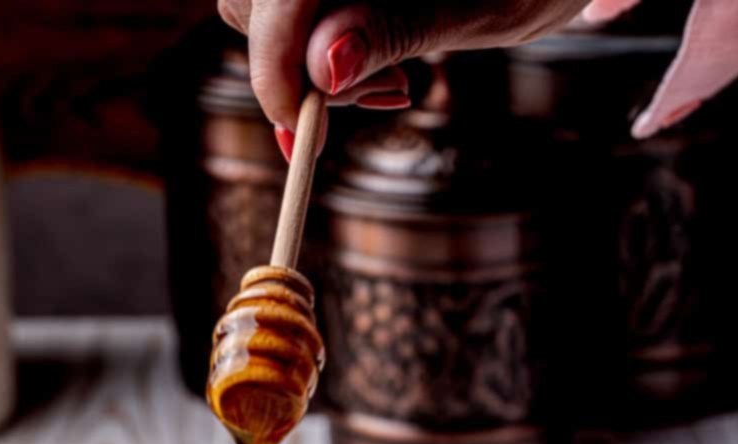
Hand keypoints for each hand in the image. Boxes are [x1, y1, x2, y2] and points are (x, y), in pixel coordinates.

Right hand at [218, 0, 592, 136]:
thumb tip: (320, 67)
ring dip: (308, 65)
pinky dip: (323, 50)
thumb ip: (397, 27)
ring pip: (264, 8)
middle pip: (254, 2)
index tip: (301, 137)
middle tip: (384, 100)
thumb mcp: (483, 5)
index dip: (275, 66)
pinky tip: (381, 68)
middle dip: (292, 68)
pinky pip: (296, 13)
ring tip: (394, 87)